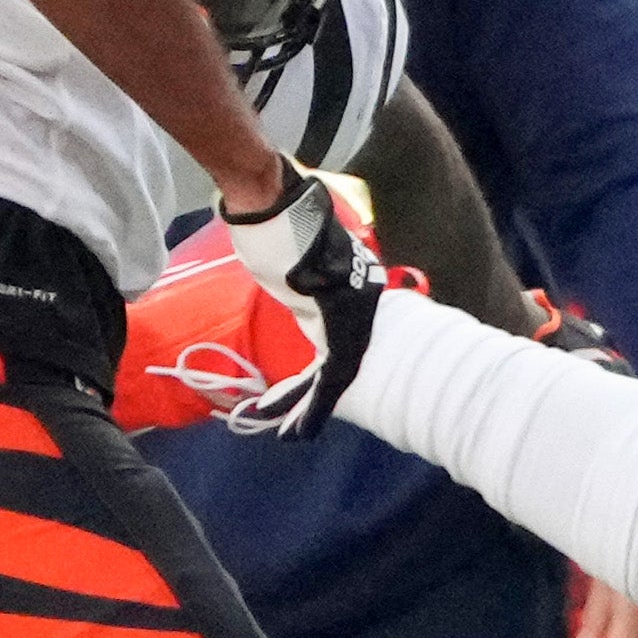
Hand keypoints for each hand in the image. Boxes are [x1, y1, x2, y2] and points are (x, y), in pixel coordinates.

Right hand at [219, 171, 384, 436]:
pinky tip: (293, 422)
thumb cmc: (274, 225)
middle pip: (342, 359)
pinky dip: (313, 401)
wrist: (274, 203)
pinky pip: (332, 373)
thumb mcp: (291, 264)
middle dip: (315, 396)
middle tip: (295, 427)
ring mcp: (356, 309)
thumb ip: (301, 282)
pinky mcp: (341, 319)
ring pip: (339, 372)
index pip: (341, 338)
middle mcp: (363, 298)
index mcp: (353, 286)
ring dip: (311, 406)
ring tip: (291, 434)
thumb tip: (295, 283)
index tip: (297, 390)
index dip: (320, 370)